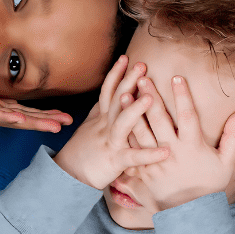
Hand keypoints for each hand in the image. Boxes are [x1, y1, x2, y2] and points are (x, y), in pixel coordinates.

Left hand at [0, 73, 72, 130]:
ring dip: (32, 122)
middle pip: (22, 118)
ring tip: (52, 126)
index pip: (22, 112)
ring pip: (10, 118)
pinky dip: (4, 117)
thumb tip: (4, 92)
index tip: (65, 118)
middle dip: (45, 121)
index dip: (44, 116)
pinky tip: (18, 118)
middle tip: (67, 124)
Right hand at [54, 57, 170, 188]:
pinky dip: (149, 155)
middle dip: (128, 81)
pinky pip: (134, 157)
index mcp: (101, 118)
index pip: (108, 91)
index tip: (125, 57)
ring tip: (150, 98)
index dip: (116, 74)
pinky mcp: (115, 160)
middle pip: (117, 100)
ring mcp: (110, 142)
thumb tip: (109, 93)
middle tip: (142, 65)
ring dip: (135, 110)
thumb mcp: (90, 126)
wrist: (69, 176)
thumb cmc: (82, 151)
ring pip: (122, 124)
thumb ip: (100, 110)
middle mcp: (105, 126)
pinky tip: (166, 151)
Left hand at [130, 76, 234, 210]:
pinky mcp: (144, 170)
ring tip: (125, 93)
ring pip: (141, 132)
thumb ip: (233, 138)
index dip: (183, 96)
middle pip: (159, 120)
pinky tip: (118, 120)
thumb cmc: (210, 185)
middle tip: (143, 78)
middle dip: (151, 97)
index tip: (177, 77)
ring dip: (133, 112)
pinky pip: (132, 149)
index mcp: (193, 146)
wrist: (190, 213)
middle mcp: (172, 152)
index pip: (188, 116)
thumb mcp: (226, 163)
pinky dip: (125, 133)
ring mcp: (156, 161)